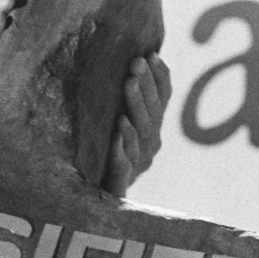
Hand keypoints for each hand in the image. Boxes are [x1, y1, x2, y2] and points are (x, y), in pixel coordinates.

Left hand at [102, 52, 171, 196]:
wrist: (95, 202)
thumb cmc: (103, 156)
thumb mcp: (117, 125)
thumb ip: (128, 100)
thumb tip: (129, 60)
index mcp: (152, 129)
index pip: (163, 100)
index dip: (160, 78)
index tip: (152, 54)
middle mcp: (151, 146)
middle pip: (153, 112)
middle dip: (146, 85)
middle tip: (136, 62)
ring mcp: (138, 164)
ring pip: (142, 132)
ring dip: (136, 105)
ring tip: (129, 82)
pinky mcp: (121, 182)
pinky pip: (124, 161)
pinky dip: (122, 143)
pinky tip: (119, 126)